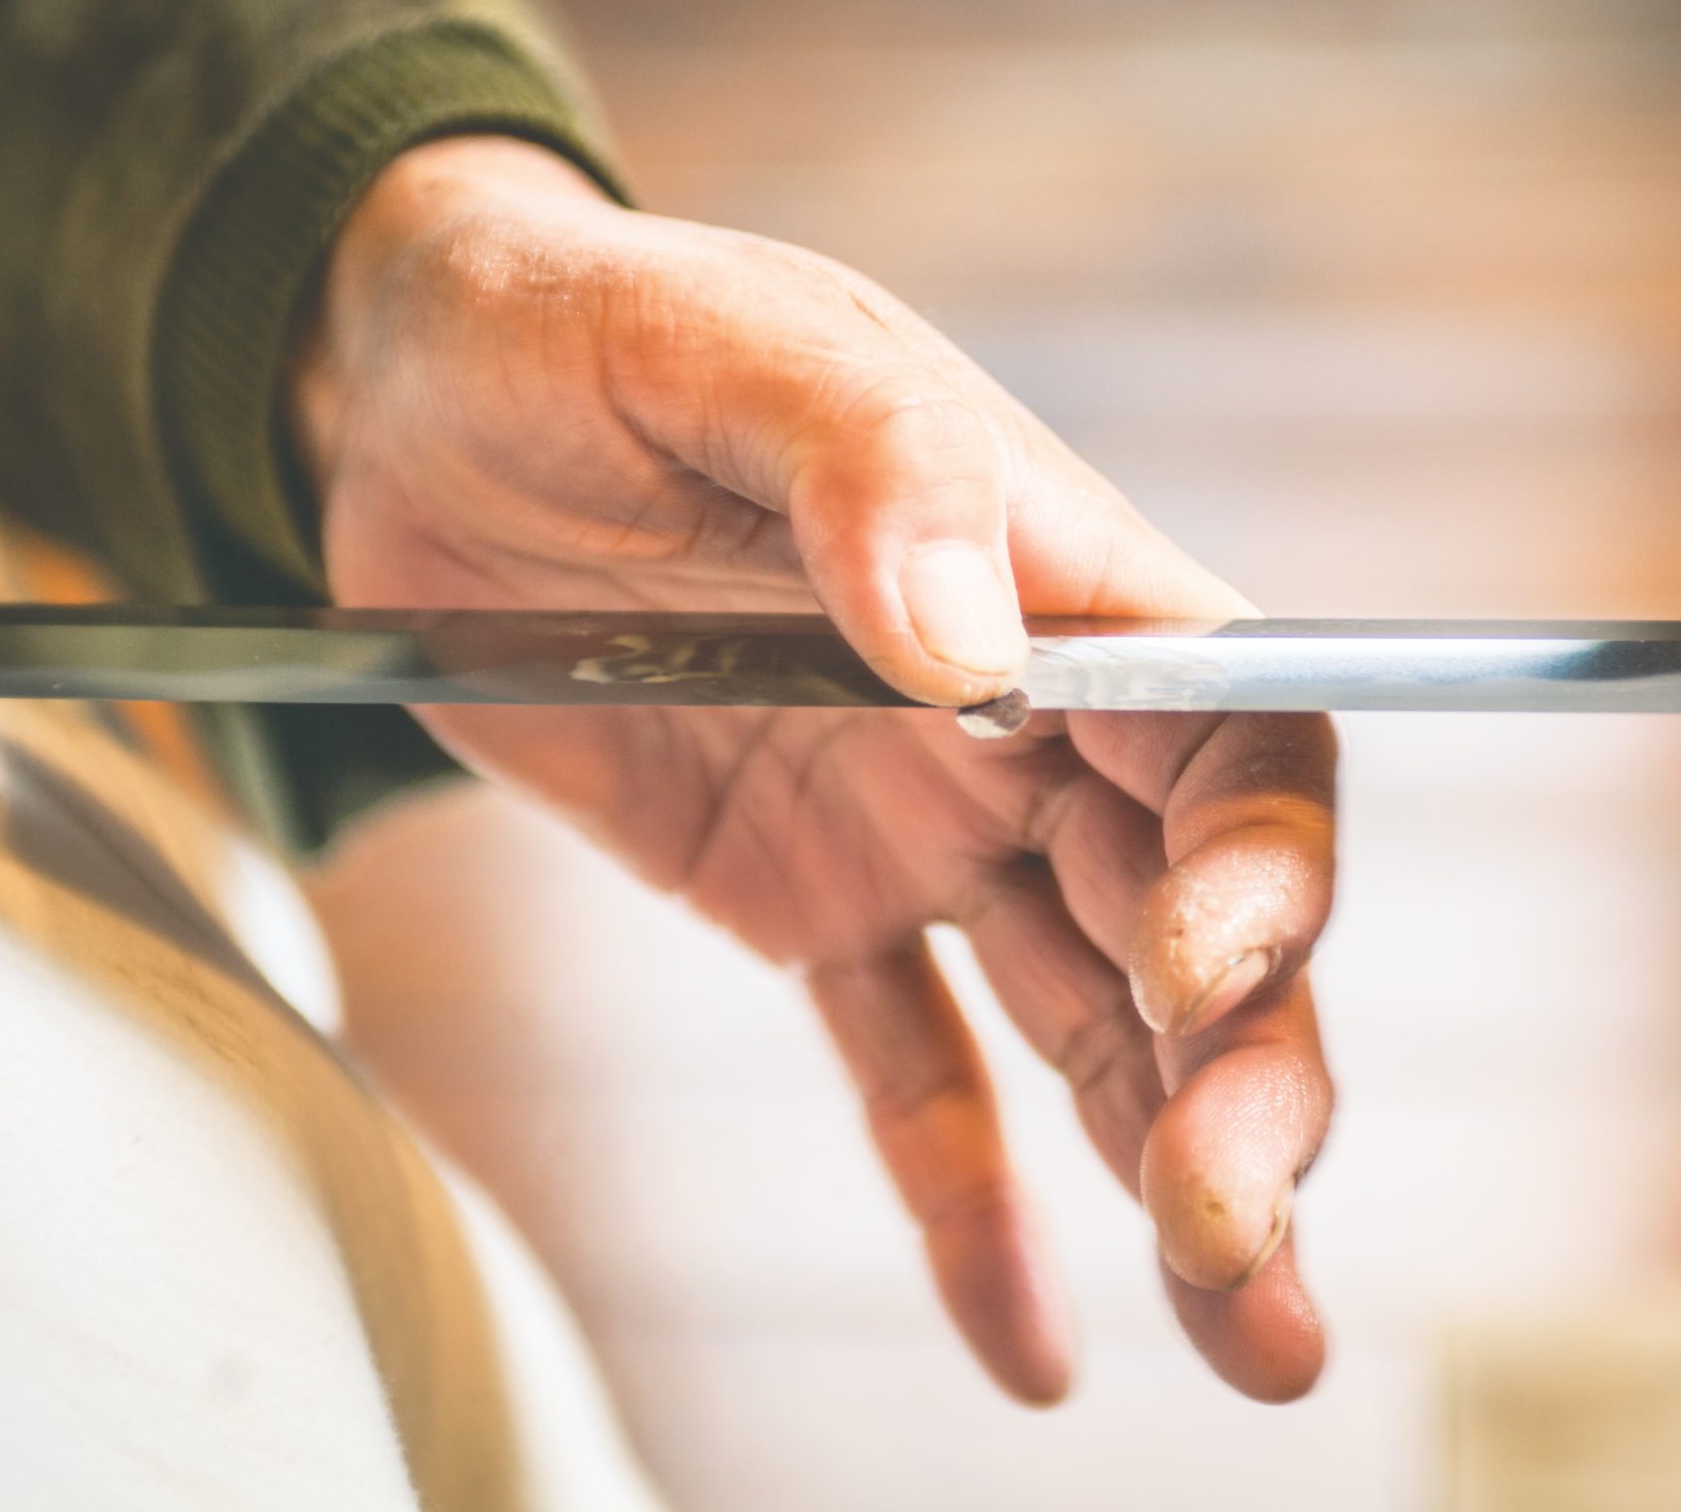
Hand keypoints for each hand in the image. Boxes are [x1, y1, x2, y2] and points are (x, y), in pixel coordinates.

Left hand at [295, 136, 1337, 1402]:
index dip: (1264, 868)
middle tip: (1236, 1241)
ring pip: (1089, 1025)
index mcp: (1053, 576)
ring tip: (1252, 1346)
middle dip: (1244, 1079)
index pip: (1240, 736)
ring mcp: (919, 823)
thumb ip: (865, 466)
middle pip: (1197, 920)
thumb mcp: (715, 346)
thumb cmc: (584, 334)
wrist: (416, 403)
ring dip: (1171, 1179)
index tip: (1201, 976)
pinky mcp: (803, 902)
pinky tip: (1027, 1344)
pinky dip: (966, 1206)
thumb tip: (975, 655)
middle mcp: (1024, 720)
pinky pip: (905, 1069)